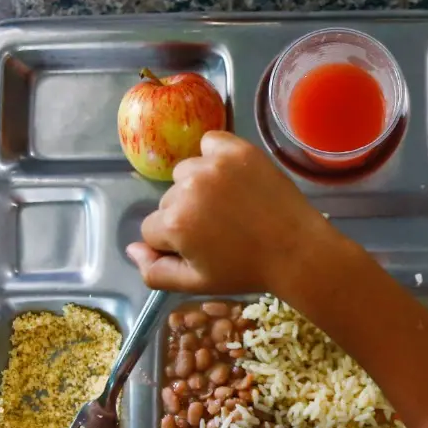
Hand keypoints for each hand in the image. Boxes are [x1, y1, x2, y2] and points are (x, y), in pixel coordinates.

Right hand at [125, 131, 333, 294]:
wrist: (296, 250)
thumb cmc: (244, 271)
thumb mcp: (195, 283)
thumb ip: (154, 271)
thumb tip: (132, 249)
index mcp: (174, 223)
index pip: (152, 229)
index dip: (173, 242)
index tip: (200, 248)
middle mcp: (187, 188)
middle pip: (168, 201)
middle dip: (185, 215)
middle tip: (220, 230)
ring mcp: (213, 165)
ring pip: (185, 173)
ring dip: (198, 187)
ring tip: (228, 205)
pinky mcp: (236, 149)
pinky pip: (209, 143)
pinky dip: (214, 157)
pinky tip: (231, 178)